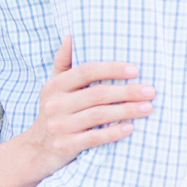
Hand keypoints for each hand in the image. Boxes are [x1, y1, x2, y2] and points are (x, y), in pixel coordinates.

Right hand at [22, 37, 154, 177]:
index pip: (85, 72)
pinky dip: (113, 133)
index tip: (135, 70)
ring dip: (126, 111)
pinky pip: (94, 138)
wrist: (36, 150)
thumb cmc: (54, 112)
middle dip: (127, 92)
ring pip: (98, 115)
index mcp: (55, 86)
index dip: (111, 69)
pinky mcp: (65, 145)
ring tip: (148, 108)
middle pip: (96, 94)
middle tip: (150, 91)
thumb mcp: (53, 87)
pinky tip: (130, 128)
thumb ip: (63, 63)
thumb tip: (70, 36)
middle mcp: (55, 104)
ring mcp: (59, 126)